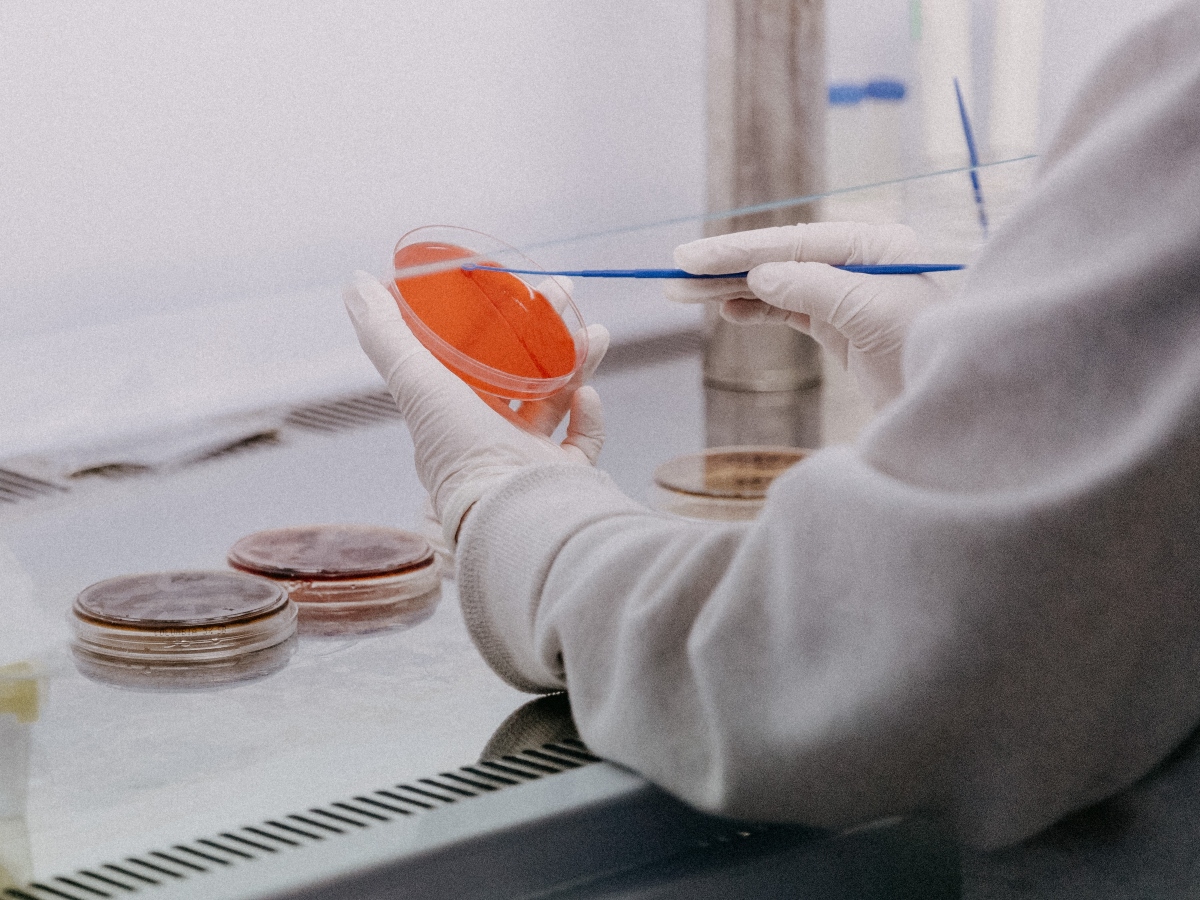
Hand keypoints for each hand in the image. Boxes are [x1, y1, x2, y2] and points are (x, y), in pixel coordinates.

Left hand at [344, 271, 608, 546]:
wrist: (517, 512)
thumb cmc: (462, 452)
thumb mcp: (417, 382)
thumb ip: (386, 334)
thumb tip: (356, 282)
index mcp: (452, 415)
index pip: (472, 357)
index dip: (490, 320)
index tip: (510, 286)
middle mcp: (489, 436)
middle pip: (519, 370)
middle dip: (544, 328)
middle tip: (562, 293)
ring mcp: (529, 458)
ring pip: (557, 397)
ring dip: (575, 360)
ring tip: (595, 332)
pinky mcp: (565, 476)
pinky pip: (582, 439)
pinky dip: (588, 416)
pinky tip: (588, 395)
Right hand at [664, 222, 946, 407]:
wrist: (958, 406)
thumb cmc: (927, 349)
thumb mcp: (870, 312)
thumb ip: (812, 287)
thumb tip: (759, 275)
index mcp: (874, 243)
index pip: (793, 242)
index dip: (739, 250)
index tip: (692, 257)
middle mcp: (859, 262)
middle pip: (780, 259)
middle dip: (726, 268)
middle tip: (675, 275)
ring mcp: (849, 293)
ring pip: (778, 285)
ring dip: (732, 290)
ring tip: (685, 295)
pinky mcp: (843, 325)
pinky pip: (790, 310)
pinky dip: (757, 310)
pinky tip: (728, 310)